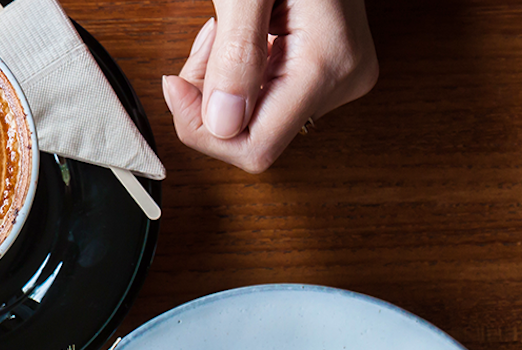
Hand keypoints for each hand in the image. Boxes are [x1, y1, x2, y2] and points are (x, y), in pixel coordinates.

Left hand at [162, 0, 377, 172]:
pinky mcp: (328, 70)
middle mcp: (344, 81)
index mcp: (330, 66)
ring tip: (224, 29)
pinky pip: (268, 95)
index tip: (177, 84)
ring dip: (223, 82)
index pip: (254, 148)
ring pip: (256, 117)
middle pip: (252, 135)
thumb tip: (223, 122)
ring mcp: (339, 78)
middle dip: (212, 99)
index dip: (203, 128)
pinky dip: (241, 73)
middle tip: (207, 43)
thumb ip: (237, 54)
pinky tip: (244, 34)